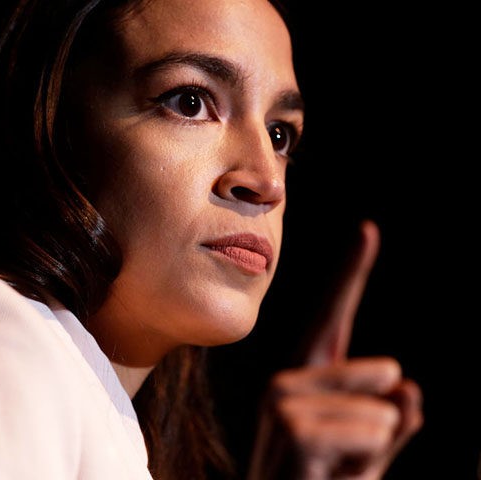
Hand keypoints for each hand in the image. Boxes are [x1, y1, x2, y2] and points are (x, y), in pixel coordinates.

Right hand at [248, 220, 422, 479]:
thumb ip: (389, 426)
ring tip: (335, 472)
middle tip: (348, 458)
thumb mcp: (364, 459)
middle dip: (383, 420)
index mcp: (305, 381)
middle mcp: (285, 382)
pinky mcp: (290, 425)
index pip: (333, 318)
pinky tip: (330, 473)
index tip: (368, 230)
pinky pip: (368, 429)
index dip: (353, 273)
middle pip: (377, 373)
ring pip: (379, 410)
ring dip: (374, 447)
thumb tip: (409, 388)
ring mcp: (282, 400)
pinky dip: (367, 457)